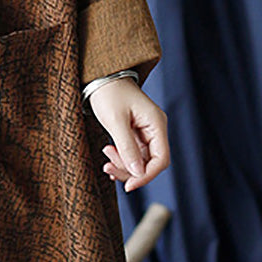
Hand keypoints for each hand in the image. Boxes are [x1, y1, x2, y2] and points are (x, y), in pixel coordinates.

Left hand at [88, 77, 168, 191]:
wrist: (100, 76)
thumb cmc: (108, 93)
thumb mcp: (115, 121)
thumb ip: (127, 147)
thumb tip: (138, 173)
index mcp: (156, 123)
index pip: (161, 159)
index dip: (146, 175)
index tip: (128, 186)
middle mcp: (155, 129)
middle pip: (150, 163)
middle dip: (129, 170)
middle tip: (107, 167)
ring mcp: (145, 131)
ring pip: (140, 160)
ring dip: (122, 164)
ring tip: (105, 156)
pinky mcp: (135, 133)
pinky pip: (132, 154)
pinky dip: (121, 159)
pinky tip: (109, 159)